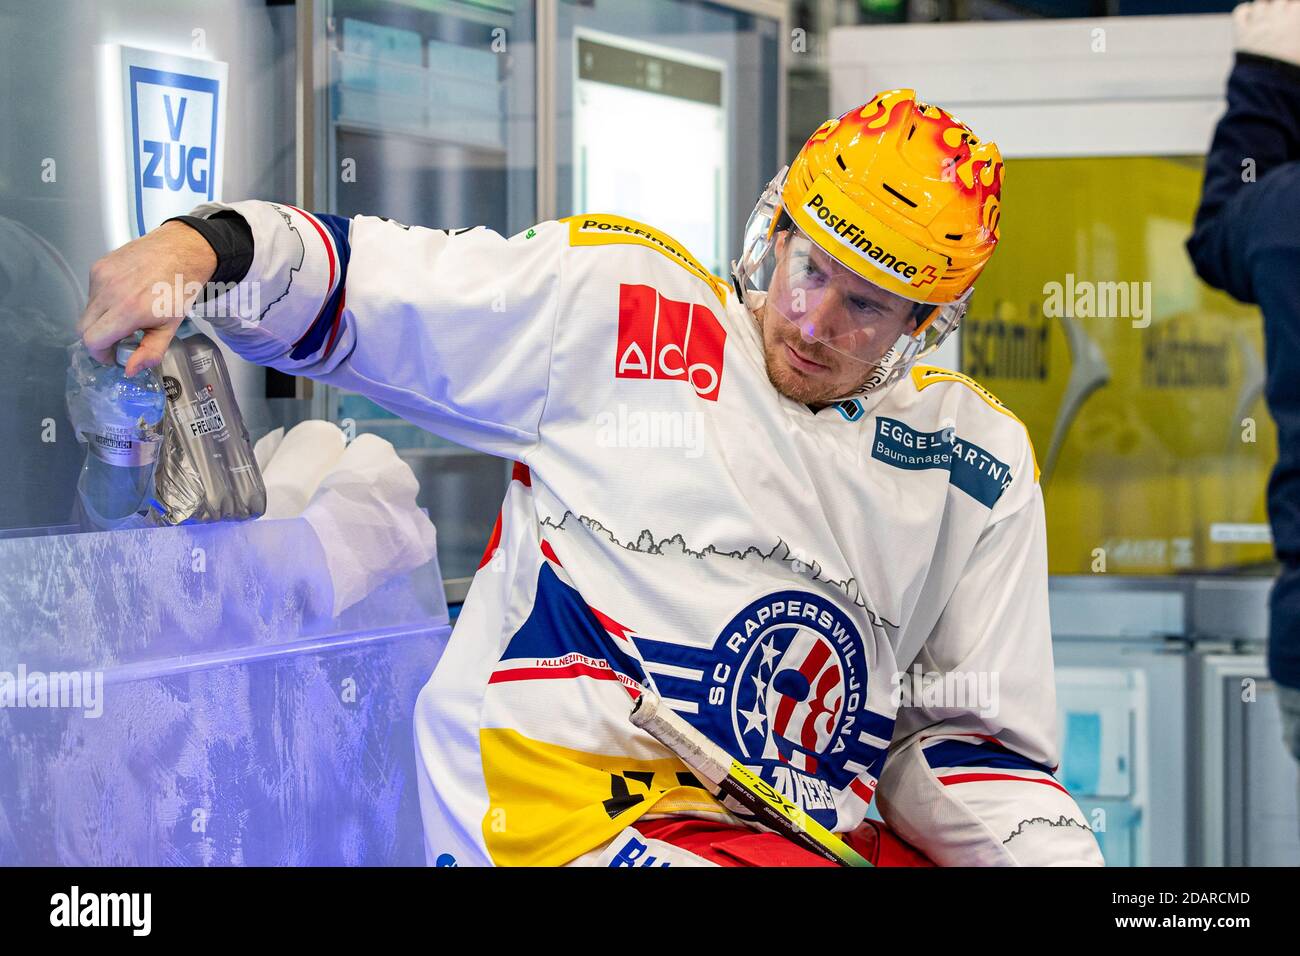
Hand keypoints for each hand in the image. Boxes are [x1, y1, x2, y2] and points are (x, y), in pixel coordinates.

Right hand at [77, 220, 216, 375]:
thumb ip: (150, 352)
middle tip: (120, 339)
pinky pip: (92, 293)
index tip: (113, 355)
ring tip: (127, 315)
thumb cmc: (179, 288)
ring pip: (87, 310)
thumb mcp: (171, 327)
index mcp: (128, 310)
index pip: (92, 340)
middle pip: (84, 328)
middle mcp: (109, 292)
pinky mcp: (99, 266)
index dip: (100, 353)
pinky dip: (103, 301)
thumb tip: (129, 369)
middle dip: (99, 339)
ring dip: (102, 319)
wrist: (181, 250)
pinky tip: (125, 296)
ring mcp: (101, 276)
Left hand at [1235, 0, 1299, 67]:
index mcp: (1297, 17)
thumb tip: (1292, 34)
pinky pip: (1240, 11)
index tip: (1293, 17)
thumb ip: (1296, 34)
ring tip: (1266, 20)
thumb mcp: (1299, 49)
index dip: (1293, 8)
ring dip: (1264, 8)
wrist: (1269, 81)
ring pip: (1260, 3)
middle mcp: (1277, 15)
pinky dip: (1244, 10)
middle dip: (1281, 6)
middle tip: (1281, 19)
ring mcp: (1258, 22)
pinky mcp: (1241, 32)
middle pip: (1279, 0)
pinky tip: (1249, 17)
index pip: (1296, 3)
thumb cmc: (1292, 67)